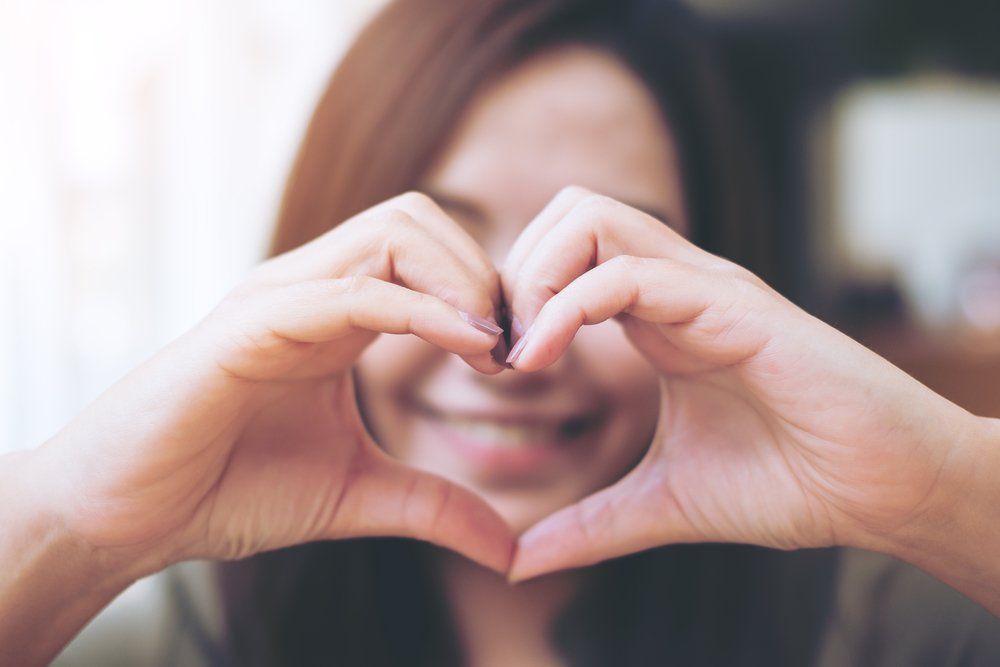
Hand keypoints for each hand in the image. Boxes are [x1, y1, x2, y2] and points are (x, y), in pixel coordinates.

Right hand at [30, 192, 513, 577]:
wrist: (131, 516)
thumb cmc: (230, 490)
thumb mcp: (359, 496)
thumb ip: (435, 508)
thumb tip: (510, 552)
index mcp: (337, 313)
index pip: (429, 252)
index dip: (487, 295)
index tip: (517, 361)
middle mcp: (311, 289)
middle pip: (418, 219)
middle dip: (481, 272)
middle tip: (509, 349)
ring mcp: (280, 298)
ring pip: (392, 232)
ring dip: (460, 281)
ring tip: (489, 349)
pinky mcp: (250, 325)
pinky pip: (350, 292)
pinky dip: (420, 311)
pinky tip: (467, 349)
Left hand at [505, 186, 983, 580]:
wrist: (881, 492)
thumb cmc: (790, 483)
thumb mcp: (662, 504)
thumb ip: (590, 525)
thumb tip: (520, 562)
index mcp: (656, 317)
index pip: (564, 257)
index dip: (513, 300)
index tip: (490, 368)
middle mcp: (676, 286)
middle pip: (568, 212)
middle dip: (514, 271)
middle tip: (500, 351)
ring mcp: (703, 287)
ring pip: (591, 216)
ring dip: (535, 275)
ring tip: (522, 353)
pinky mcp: (731, 305)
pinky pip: (628, 273)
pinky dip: (567, 306)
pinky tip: (542, 360)